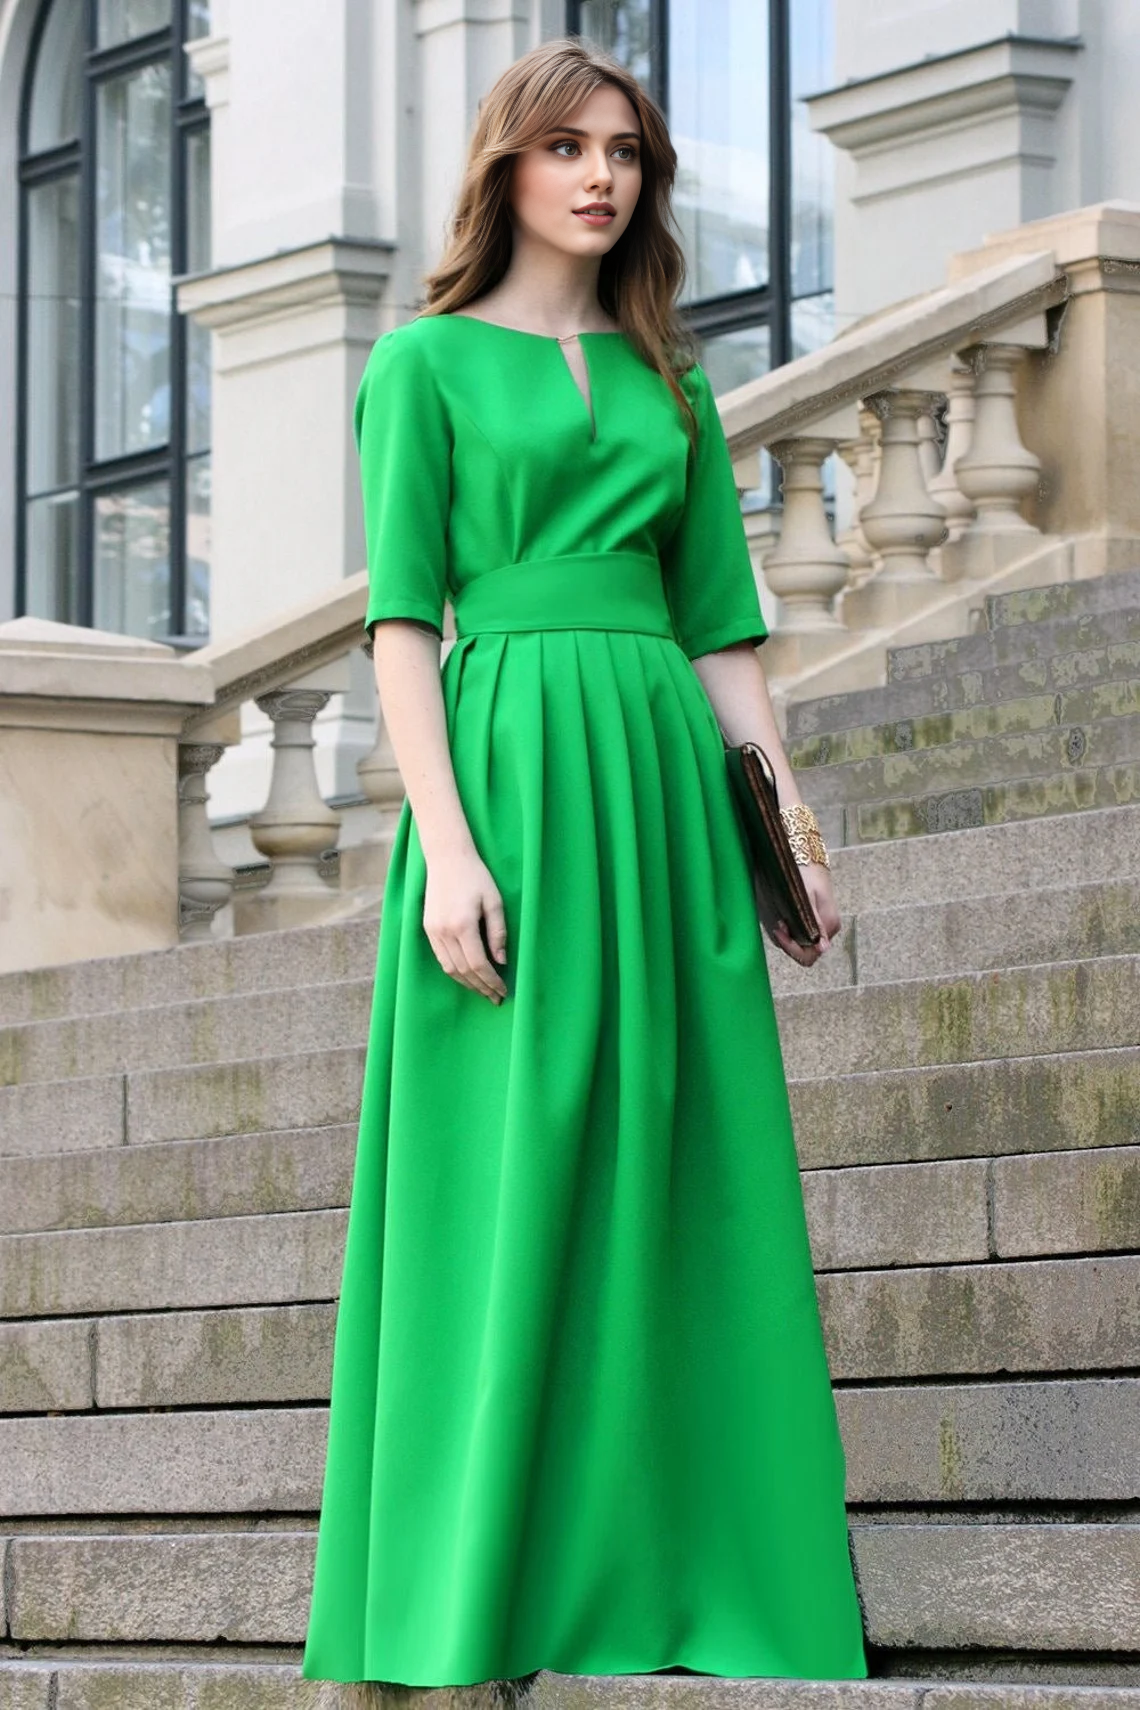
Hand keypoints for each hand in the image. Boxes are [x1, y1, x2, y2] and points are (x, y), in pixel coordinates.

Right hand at [423, 849, 508, 1002]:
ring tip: (483, 990)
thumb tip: (502, 961)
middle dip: (481, 987)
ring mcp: (433, 931)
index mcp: (463, 925)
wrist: (447, 858)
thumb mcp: (495, 901)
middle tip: (496, 997)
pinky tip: (467, 975)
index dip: (491, 981)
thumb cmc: (476, 876)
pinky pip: (441, 958)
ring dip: (467, 983)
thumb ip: (498, 933)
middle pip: (463, 971)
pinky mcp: (427, 929)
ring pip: (450, 968)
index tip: (504, 990)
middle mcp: (444, 932)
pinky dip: (455, 971)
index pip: (478, 964)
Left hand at [764, 861, 841, 967]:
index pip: (811, 954)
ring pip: (802, 943)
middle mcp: (827, 930)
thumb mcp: (808, 897)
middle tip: (778, 925)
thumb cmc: (806, 874)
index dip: (793, 948)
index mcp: (829, 926)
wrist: (807, 857)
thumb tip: (823, 948)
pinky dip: (790, 931)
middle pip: (806, 952)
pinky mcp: (815, 920)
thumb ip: (815, 924)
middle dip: (789, 944)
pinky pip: (802, 934)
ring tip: (780, 920)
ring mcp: (822, 926)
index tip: (780, 931)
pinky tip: (783, 918)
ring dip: (788, 937)